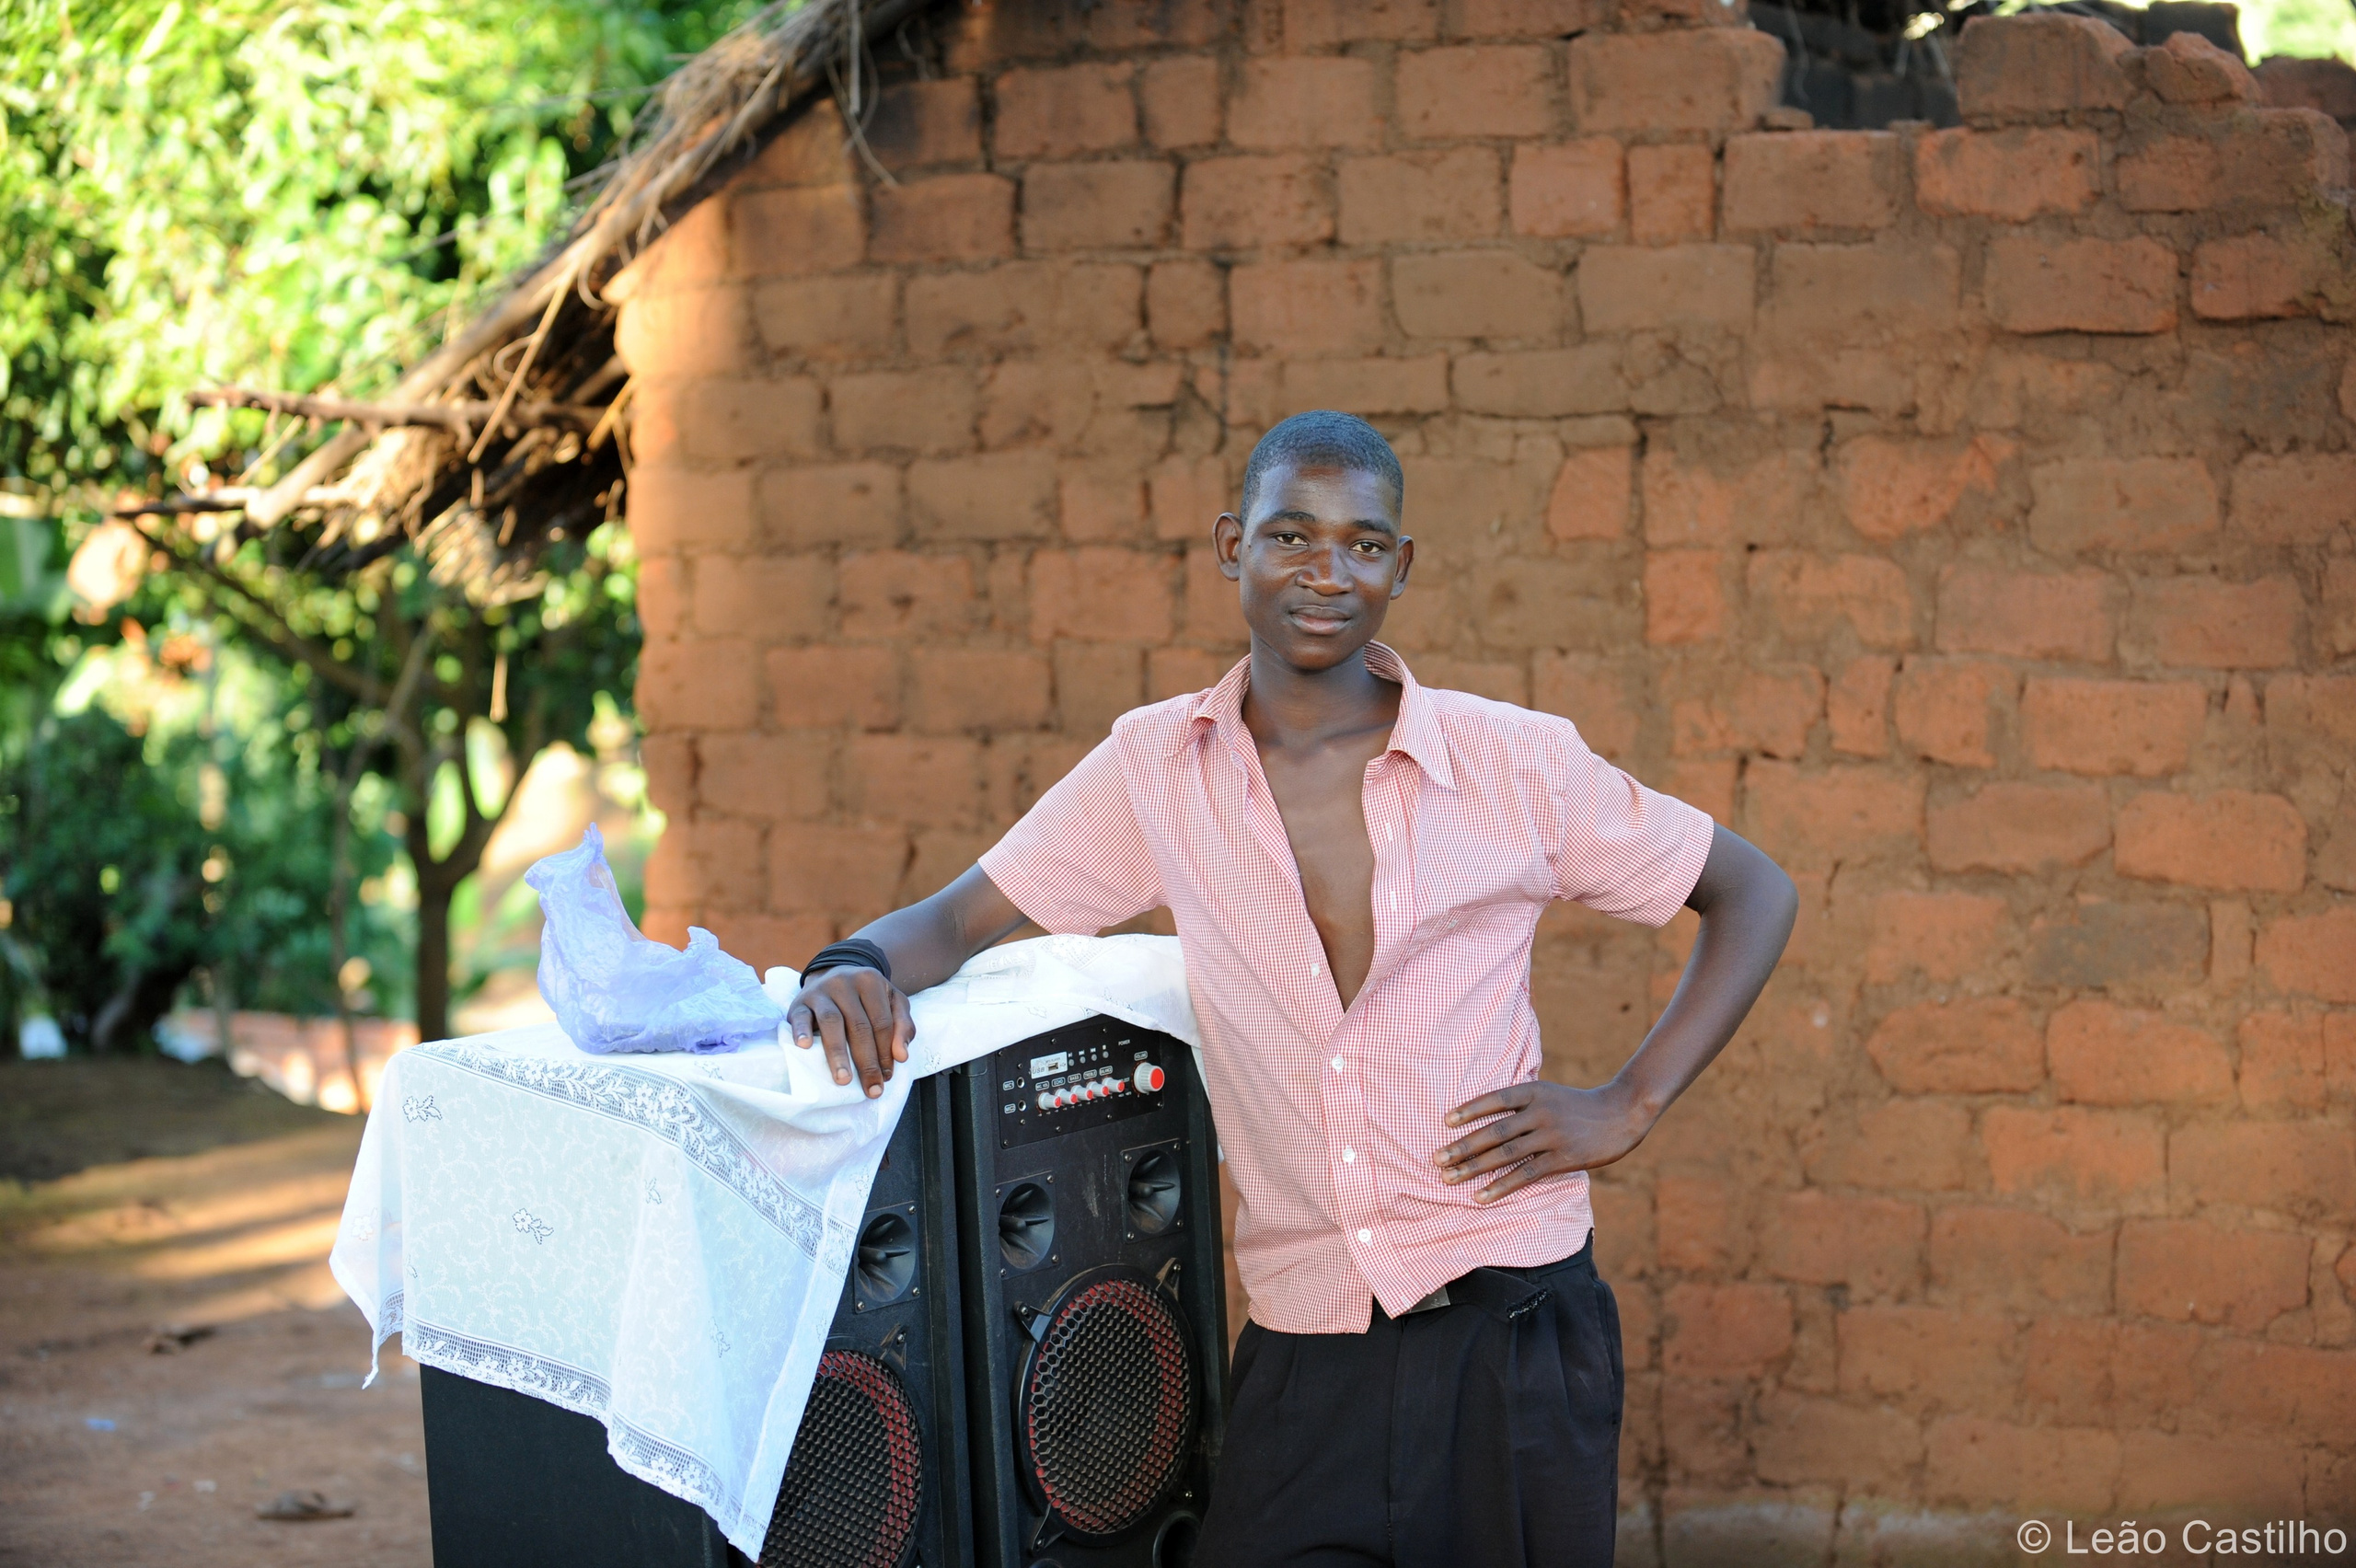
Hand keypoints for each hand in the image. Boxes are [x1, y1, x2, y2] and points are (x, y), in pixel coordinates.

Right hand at [786, 966, 913, 1097]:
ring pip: (831, 1022)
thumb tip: (902, 1056)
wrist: (829, 976)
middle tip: (871, 1088)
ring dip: (838, 1054)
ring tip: (844, 1079)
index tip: (887, 1078)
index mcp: (871, 981)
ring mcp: (821, 991)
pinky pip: (800, 1017)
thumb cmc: (865, 997)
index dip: (886, 1052)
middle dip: (867, 1061)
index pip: (882, 1022)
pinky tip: (805, 1047)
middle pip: (859, 1026)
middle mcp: (845, 982)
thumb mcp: (891, 1002)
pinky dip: (802, 1031)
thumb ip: (903, 1026)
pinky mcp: (799, 1002)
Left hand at [1435, 1080, 1653, 1203]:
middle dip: (1462, 1146)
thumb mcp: (1551, 1093)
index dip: (1470, 1110)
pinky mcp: (1563, 1158)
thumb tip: (1487, 1116)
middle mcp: (1540, 1112)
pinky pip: (1525, 1174)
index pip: (1495, 1099)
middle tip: (1436, 1158)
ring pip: (1505, 1154)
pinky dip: (1500, 1186)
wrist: (1623, 1112)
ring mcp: (1551, 1135)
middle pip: (1494, 1131)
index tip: (1445, 1121)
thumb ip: (1524, 1102)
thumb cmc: (1580, 1106)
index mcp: (1535, 1091)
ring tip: (1448, 1178)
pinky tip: (1480, 1196)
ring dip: (1473, 1168)